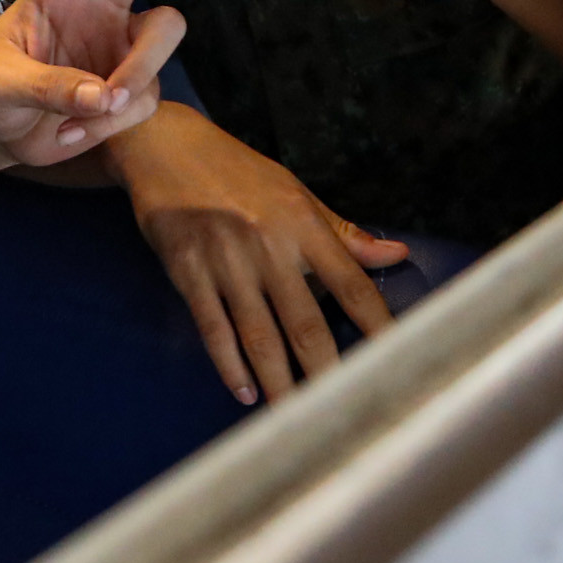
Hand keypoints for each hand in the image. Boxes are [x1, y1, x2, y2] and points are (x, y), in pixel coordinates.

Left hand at [0, 0, 220, 163]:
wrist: (5, 138)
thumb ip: (45, 86)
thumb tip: (104, 95)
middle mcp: (100, 3)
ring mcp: (124, 42)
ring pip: (164, 34)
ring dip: (133, 73)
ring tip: (90, 107)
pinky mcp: (139, 84)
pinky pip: (144, 99)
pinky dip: (109, 123)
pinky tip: (76, 128)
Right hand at [100, 105, 408, 404]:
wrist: (163, 144)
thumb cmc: (235, 170)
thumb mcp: (293, 192)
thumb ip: (342, 231)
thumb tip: (396, 254)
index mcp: (301, 224)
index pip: (352, 285)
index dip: (378, 328)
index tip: (399, 365)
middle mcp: (267, 244)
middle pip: (306, 323)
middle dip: (328, 374)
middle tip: (346, 413)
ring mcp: (224, 259)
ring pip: (259, 335)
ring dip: (279, 382)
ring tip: (296, 418)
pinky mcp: (186, 269)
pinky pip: (212, 327)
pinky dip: (228, 364)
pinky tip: (244, 390)